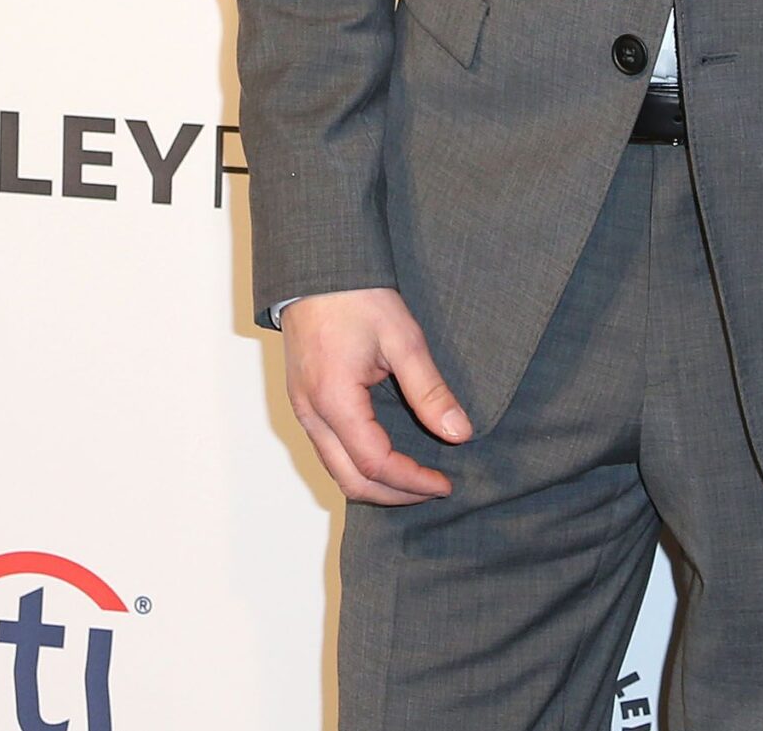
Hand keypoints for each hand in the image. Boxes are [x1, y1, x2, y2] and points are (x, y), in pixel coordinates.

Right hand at [279, 287, 470, 503]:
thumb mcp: (404, 339)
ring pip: (336, 470)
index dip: (413, 481)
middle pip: (351, 481)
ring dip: (375, 483)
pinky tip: (387, 456)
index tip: (444, 483)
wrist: (318, 268)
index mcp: (335, 400)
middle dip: (395, 494)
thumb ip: (430, 390)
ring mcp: (303, 410)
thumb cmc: (357, 296)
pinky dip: (358, 465)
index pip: (376, 464)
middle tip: (432, 489)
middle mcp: (312, 414)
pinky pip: (329, 450)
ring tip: (415, 478)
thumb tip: (459, 432)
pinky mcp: (304, 402)